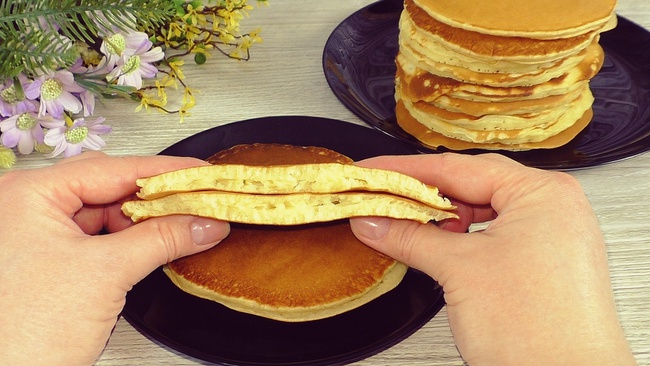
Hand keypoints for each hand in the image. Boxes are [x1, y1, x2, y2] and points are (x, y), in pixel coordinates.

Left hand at [0, 152, 229, 364]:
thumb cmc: (25, 333)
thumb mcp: (106, 274)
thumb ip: (161, 240)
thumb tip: (203, 222)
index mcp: (29, 195)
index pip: (111, 169)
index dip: (164, 172)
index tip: (201, 173)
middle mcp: (27, 209)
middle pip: (108, 187)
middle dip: (156, 198)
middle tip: (197, 199)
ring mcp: (36, 236)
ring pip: (104, 213)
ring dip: (144, 221)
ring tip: (183, 224)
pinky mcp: (49, 262)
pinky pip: (99, 238)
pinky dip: (129, 241)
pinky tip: (156, 244)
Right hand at [349, 153, 634, 364]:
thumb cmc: (538, 333)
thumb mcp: (459, 270)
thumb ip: (410, 237)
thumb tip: (375, 220)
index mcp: (541, 193)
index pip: (457, 169)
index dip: (406, 171)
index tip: (373, 171)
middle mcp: (552, 207)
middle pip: (471, 186)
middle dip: (422, 195)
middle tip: (381, 197)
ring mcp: (551, 236)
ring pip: (482, 211)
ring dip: (441, 218)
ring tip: (404, 223)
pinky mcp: (543, 262)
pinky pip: (493, 235)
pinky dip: (460, 238)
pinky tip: (436, 244)